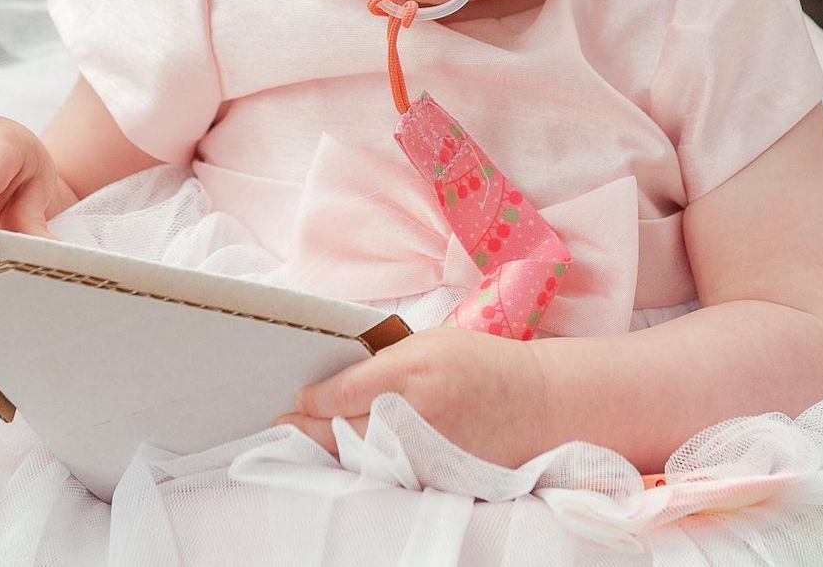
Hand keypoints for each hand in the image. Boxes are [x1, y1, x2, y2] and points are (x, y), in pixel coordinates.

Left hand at [275, 325, 554, 468]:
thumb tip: (339, 377)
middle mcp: (413, 417)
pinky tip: (346, 454)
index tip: (298, 398)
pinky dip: (360, 465)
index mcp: (411, 373)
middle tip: (283, 424)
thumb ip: (384, 361)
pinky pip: (384, 474)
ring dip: (326, 449)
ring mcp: (423, 455)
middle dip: (305, 429)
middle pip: (339, 432)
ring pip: (356, 458)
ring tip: (304, 438)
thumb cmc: (484, 364)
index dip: (311, 399)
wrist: (538, 405)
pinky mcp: (433, 479)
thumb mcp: (432, 343)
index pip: (340, 393)